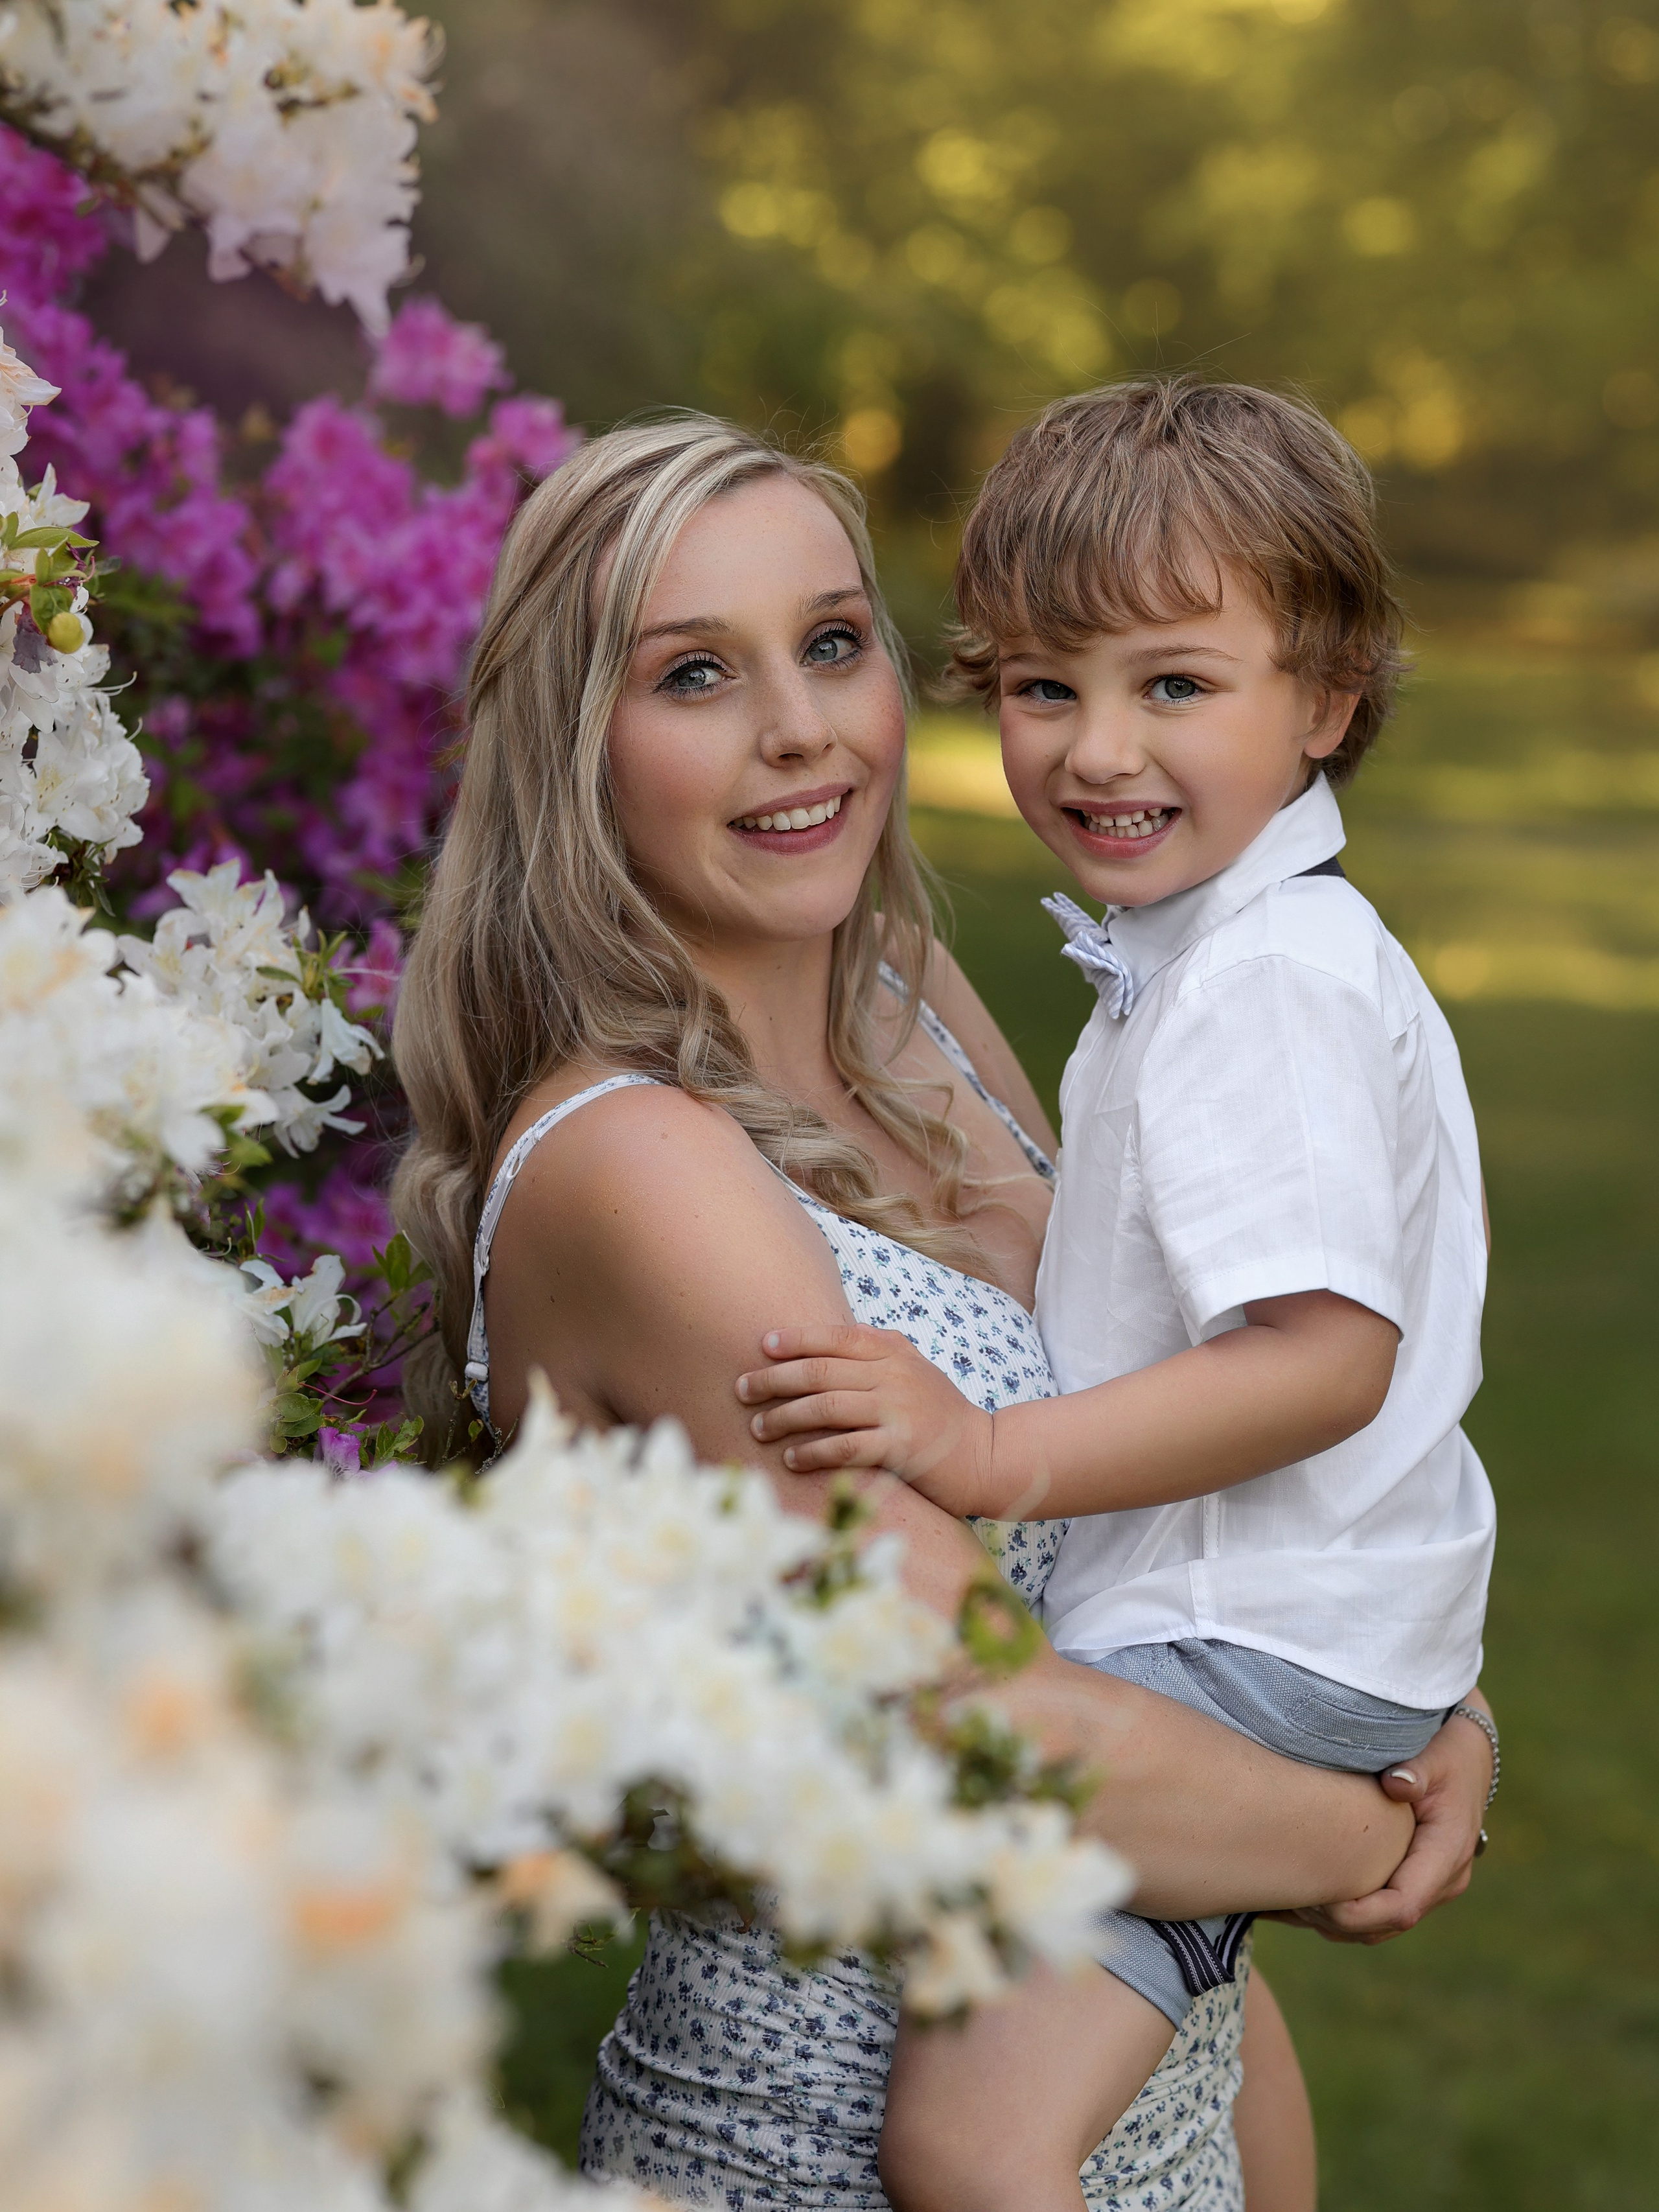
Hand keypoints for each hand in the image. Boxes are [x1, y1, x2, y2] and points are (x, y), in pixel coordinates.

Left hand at [736, 1322, 994, 1511]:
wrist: (985, 1454)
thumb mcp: (911, 1370)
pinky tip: (792, 1459)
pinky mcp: (902, 1448)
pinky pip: (846, 1446)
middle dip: (773, 1379)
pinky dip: (813, 1452)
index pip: (836, 1336)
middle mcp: (894, 1375)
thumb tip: (819, 1344)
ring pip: (826, 1407)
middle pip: (820, 1370)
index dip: (795, 1338)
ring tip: (758, 1427)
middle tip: (741, 1389)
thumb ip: (874, 1354)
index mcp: (894, 1351)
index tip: (761, 1345)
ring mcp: (899, 1411)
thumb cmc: (938, 1414)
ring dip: (785, 1417)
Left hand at [1261, 1693, 1494, 1943]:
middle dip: (1337, 1921)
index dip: (1358, 1912)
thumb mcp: (1433, 1755)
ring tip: (1288, 1899)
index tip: (1315, 1898)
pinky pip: (1378, 1916)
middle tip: (1286, 1899)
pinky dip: (1343, 1915)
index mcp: (1447, 1854)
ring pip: (1380, 1928)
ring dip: (1336, 1923)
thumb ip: (1416, 1771)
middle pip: (1386, 1925)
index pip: (1403, 1907)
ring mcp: (1431, 1887)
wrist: (1468, 1757)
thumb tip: (1397, 1785)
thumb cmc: (1445, 1752)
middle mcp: (1443, 1881)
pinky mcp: (1415, 1883)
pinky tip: (1304, 1896)